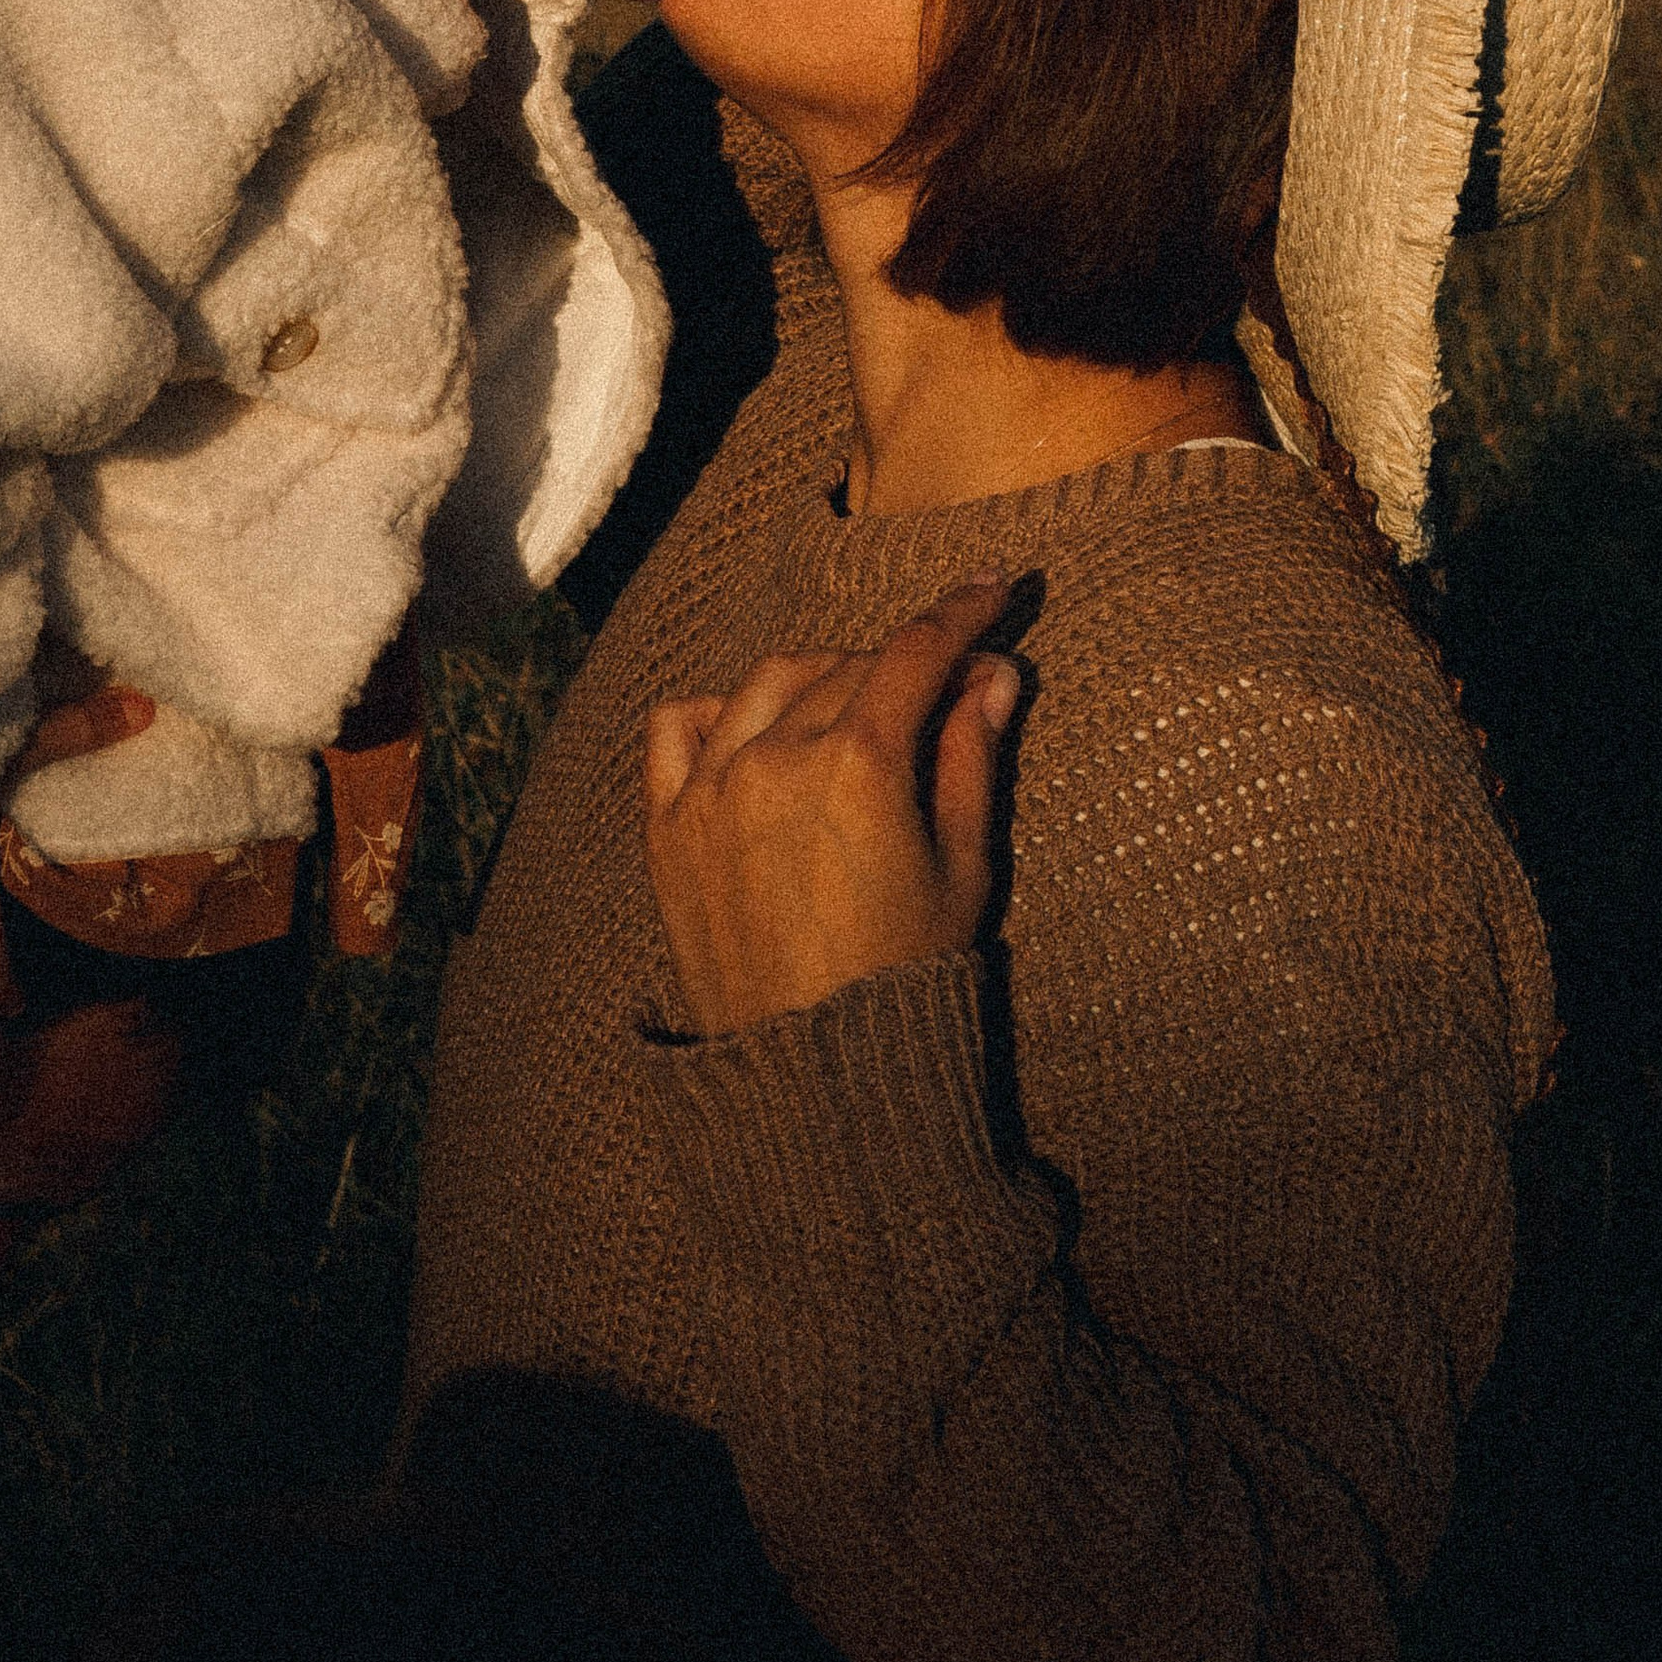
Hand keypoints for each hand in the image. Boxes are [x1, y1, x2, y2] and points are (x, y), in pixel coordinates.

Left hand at [643, 579, 1021, 1038]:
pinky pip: (678, 727)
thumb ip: (972, 758)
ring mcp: (712, 788)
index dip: (961, 613)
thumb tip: (993, 675)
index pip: (916, 652)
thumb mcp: (964, 867)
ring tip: (857, 707)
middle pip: (848, 666)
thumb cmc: (904, 974)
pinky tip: (753, 729)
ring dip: (821, 677)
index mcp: (860, 763)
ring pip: (770, 682)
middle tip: (944, 683)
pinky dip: (718, 711)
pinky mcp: (667, 825)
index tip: (992, 590)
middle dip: (903, 663)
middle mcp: (777, 757)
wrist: (810, 1072)